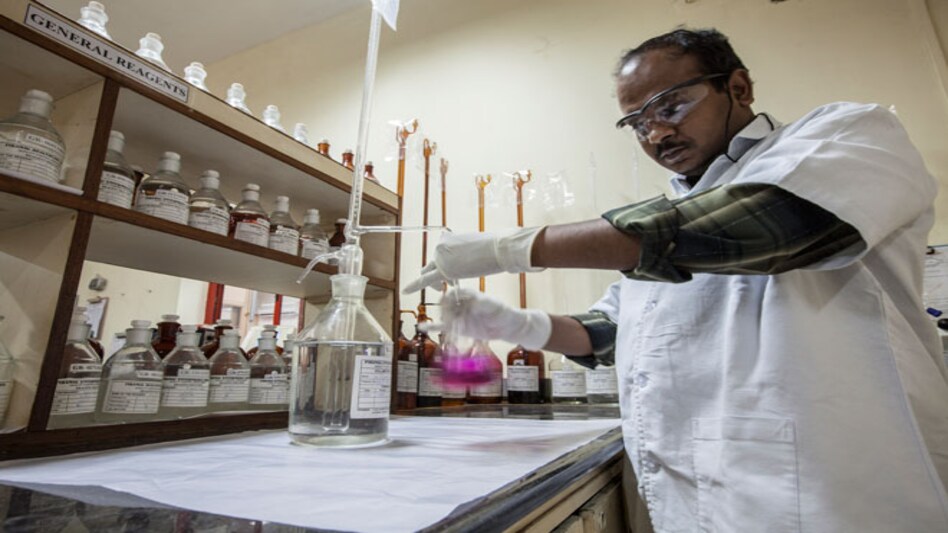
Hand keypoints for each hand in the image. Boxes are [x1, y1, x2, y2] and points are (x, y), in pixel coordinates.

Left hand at [403, 227, 543, 293]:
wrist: (497, 248)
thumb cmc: (492, 247)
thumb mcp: (474, 245)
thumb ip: (463, 252)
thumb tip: (466, 257)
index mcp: (446, 239)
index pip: (440, 255)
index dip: (445, 265)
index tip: (449, 273)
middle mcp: (440, 246)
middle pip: (433, 265)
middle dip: (439, 275)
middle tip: (449, 283)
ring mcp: (440, 257)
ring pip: (430, 274)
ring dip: (437, 282)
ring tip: (451, 285)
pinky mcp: (443, 270)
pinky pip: (424, 280)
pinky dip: (414, 285)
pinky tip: (405, 290)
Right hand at [432, 288, 551, 350]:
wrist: (507, 326)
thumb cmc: (501, 312)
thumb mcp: (493, 305)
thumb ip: (482, 302)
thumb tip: (472, 301)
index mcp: (469, 294)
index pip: (455, 292)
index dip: (449, 296)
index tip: (447, 299)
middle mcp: (462, 304)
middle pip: (447, 304)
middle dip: (445, 309)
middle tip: (448, 315)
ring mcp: (459, 315)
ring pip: (445, 315)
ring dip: (442, 318)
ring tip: (446, 322)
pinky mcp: (459, 328)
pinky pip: (444, 327)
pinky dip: (433, 327)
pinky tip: (422, 326)